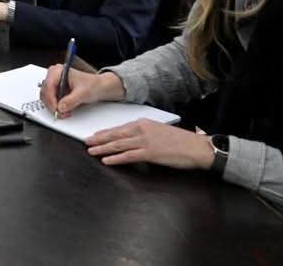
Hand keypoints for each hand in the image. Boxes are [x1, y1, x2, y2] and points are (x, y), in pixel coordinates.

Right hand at [40, 68, 125, 116]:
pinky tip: (64, 109)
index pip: (48, 85)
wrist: (100, 87)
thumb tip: (61, 107)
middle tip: (60, 113)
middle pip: (45, 92)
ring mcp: (55, 83)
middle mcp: (54, 76)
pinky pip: (51, 100)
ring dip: (54, 106)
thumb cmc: (93, 85)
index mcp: (58, 71)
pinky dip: (56, 106)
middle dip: (52, 104)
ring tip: (64, 112)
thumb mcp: (83, 93)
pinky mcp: (56, 90)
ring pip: (46, 97)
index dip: (50, 99)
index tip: (56, 109)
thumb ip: (71, 101)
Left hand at [86, 120, 214, 169]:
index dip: (105, 132)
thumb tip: (130, 139)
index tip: (94, 135)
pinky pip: (128, 156)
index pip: (119, 128)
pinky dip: (115, 158)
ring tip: (91, 151)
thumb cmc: (180, 141)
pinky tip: (106, 160)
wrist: (196, 147)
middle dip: (99, 139)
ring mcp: (145, 141)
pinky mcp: (150, 153)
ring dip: (103, 148)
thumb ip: (144, 133)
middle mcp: (141, 130)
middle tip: (86, 142)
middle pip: (115, 135)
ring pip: (118, 145)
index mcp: (143, 123)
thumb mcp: (158, 131)